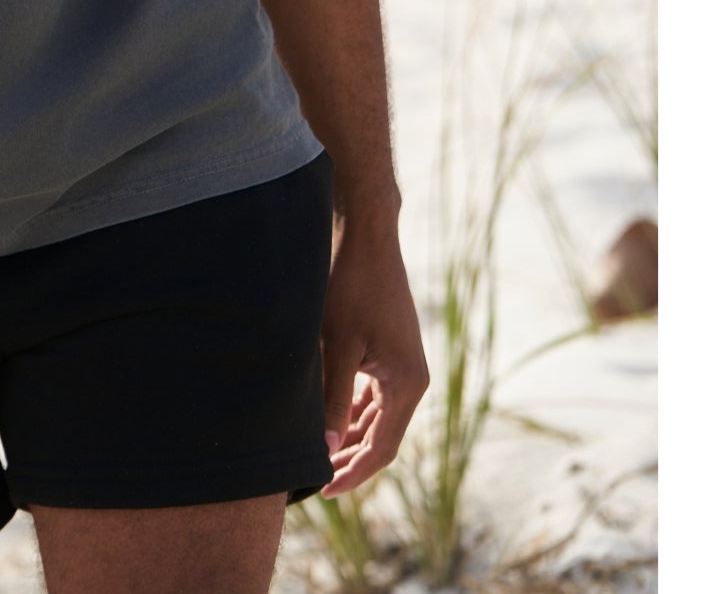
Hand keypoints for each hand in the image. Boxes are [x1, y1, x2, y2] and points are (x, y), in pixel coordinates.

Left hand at [318, 211, 429, 496]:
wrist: (364, 235)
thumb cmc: (351, 286)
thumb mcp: (337, 344)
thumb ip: (333, 398)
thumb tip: (325, 450)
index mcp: (407, 384)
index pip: (382, 448)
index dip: (353, 473)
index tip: (324, 490)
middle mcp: (411, 378)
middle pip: (381, 436)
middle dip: (349, 459)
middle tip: (314, 479)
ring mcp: (400, 364)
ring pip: (375, 417)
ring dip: (349, 436)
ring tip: (316, 454)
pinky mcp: (387, 350)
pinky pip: (371, 394)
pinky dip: (351, 410)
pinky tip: (326, 418)